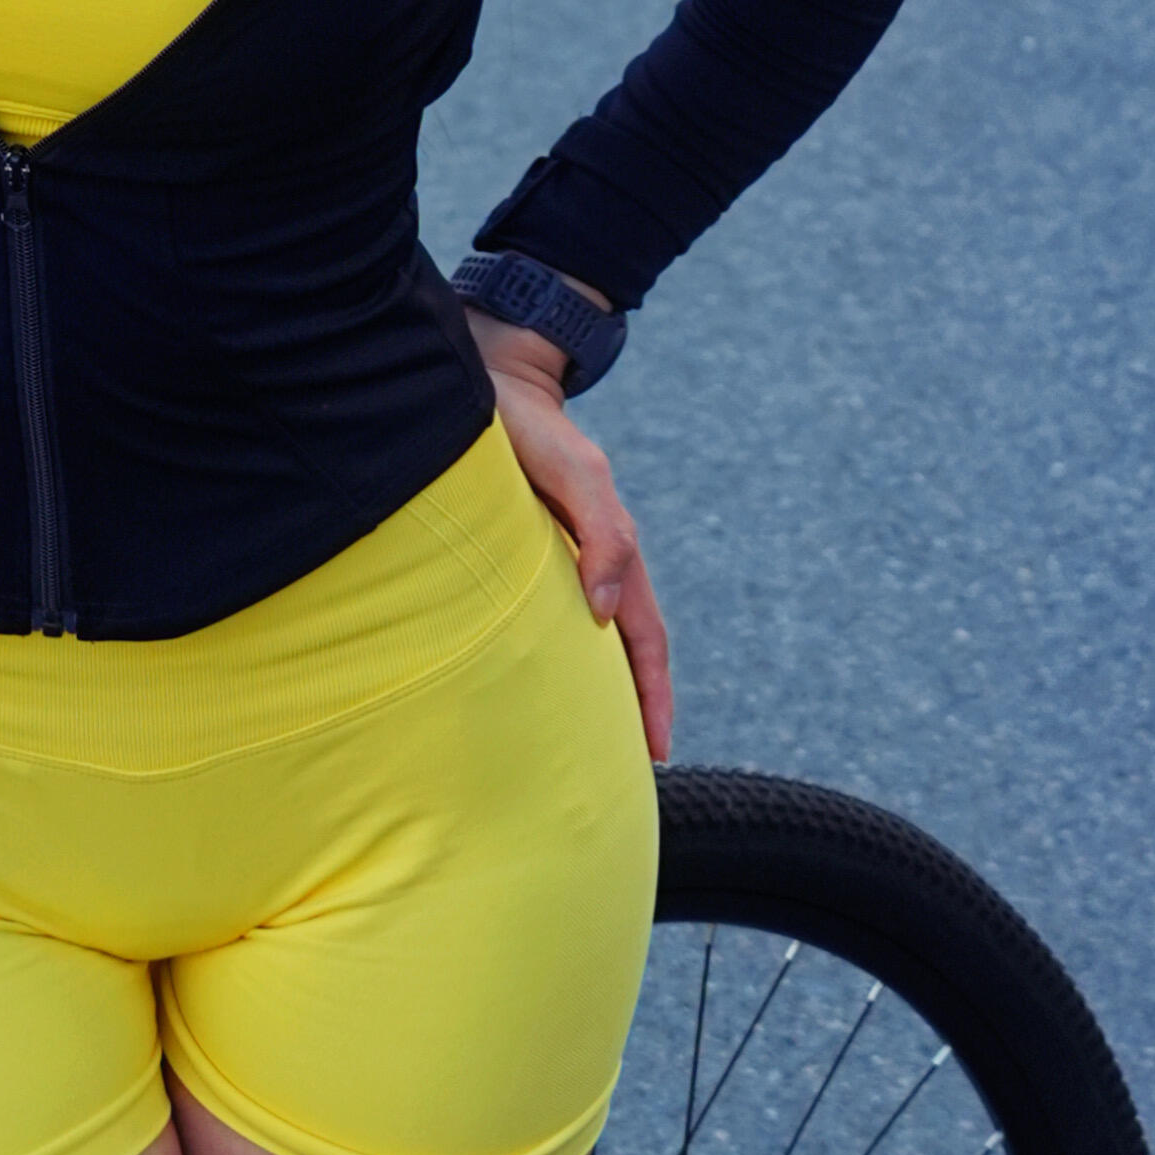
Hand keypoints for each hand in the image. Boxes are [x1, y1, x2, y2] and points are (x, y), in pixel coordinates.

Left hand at [468, 308, 672, 762]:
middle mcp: (592, 561)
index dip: (653, 695)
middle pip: (627, 647)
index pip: (644, 637)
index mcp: (611, 551)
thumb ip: (601, 532)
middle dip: (637, 707)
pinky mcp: (528, 553)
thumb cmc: (529, 429)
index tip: (659, 752)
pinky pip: (554, 616)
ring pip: (590, 637)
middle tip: (632, 772)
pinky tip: (540, 683)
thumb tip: (606, 610)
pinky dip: (561, 657)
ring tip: (590, 746)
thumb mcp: (575, 473)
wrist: (494, 382)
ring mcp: (562, 558)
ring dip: (601, 688)